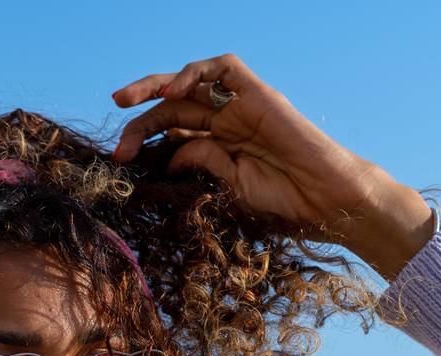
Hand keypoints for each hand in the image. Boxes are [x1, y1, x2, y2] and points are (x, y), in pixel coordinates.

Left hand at [109, 54, 434, 279]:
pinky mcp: (258, 93)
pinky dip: (194, 72)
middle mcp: (226, 121)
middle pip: (173, 107)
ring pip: (191, 82)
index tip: (119, 160)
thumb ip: (200, 162)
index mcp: (216, 145)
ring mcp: (241, 105)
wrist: (325, 200)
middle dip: (139, 120)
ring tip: (126, 101)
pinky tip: (174, 91)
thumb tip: (167, 153)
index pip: (170, 131)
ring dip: (154, 86)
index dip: (142, 140)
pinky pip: (224, 68)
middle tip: (115, 141)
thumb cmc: (283, 201)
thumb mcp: (229, 186)